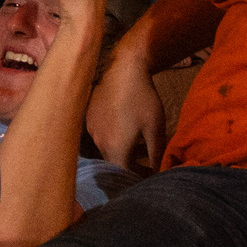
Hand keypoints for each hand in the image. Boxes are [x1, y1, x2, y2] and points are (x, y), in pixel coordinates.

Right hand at [88, 50, 167, 172]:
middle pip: (115, 163)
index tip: (153, 175)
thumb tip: (157, 174)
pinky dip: (114, 138)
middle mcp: (99, 143)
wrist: (123, 68)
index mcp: (115, 149)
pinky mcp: (89, 117)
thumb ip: (156, 155)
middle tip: (148, 162)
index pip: (125, 175)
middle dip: (132, 166)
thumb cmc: (143, 99)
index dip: (140, 178)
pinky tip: (126, 128)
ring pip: (108, 149)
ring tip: (141, 145)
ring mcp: (91, 129)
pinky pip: (101, 136)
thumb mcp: (156, 129)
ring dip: (124, 152)